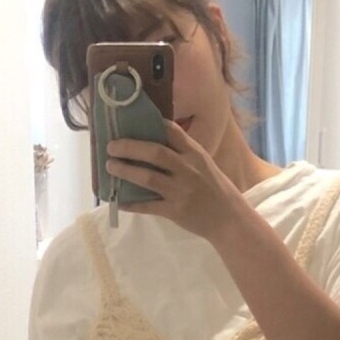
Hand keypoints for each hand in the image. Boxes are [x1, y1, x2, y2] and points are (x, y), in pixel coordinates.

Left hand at [104, 119, 242, 241]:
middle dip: (130, 147)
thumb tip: (153, 142)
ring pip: (148, 177)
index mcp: (195, 154)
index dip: (151, 124)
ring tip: (110, 166)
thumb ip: (182, 154)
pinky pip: (148, 206)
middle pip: (155, 152)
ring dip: (126, 171)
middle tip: (111, 146)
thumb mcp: (203, 164)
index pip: (171, 131)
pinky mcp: (175, 211)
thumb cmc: (214, 188)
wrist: (229, 218)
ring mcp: (180, 190)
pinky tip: (118, 200)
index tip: (132, 121)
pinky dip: (131, 203)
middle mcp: (187, 169)